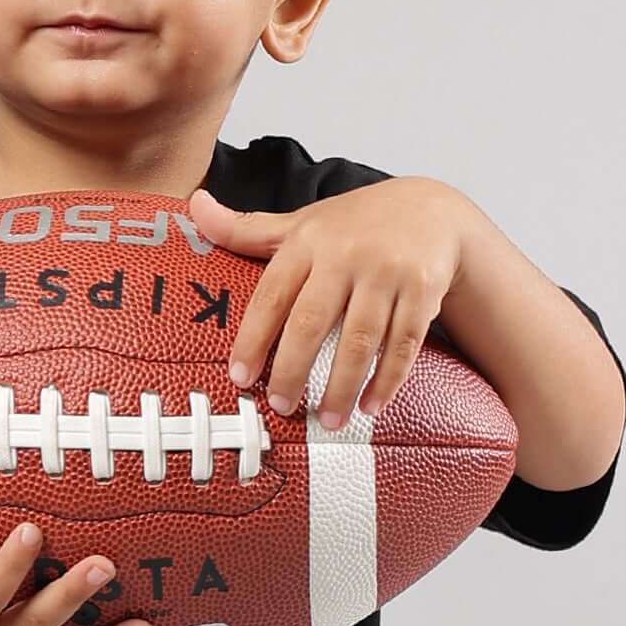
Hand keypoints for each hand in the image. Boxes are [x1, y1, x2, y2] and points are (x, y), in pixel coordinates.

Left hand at [187, 177, 469, 431]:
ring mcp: (387, 272)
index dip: (253, 340)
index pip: (272, 296)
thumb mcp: (302, 223)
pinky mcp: (423, 290)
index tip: (240, 378)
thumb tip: (194, 205)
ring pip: (359, 341)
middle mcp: (347, 254)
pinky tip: (370, 406)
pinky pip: (403, 344)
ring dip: (342, 387)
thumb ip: (246, 228)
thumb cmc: (355, 225)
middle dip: (292, 371)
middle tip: (282, 408)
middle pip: (312, 322)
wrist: (431, 210)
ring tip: (329, 420)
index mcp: (309, 241)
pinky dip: (386, 380)